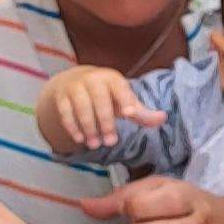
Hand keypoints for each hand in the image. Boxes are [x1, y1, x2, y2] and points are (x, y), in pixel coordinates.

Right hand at [36, 66, 155, 154]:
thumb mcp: (123, 100)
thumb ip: (141, 112)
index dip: (125, 100)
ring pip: (82, 107)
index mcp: (112, 79)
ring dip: (89, 128)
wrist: (72, 82)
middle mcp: (93, 79)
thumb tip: (162, 118)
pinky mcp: (61, 96)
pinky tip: (79, 139)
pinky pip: (65, 112)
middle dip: (105, 123)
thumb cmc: (105, 96)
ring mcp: (75, 87)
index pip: (121, 89)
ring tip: (94, 144)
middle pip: (100, 101)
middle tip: (110, 143)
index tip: (128, 114)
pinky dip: (72, 126)